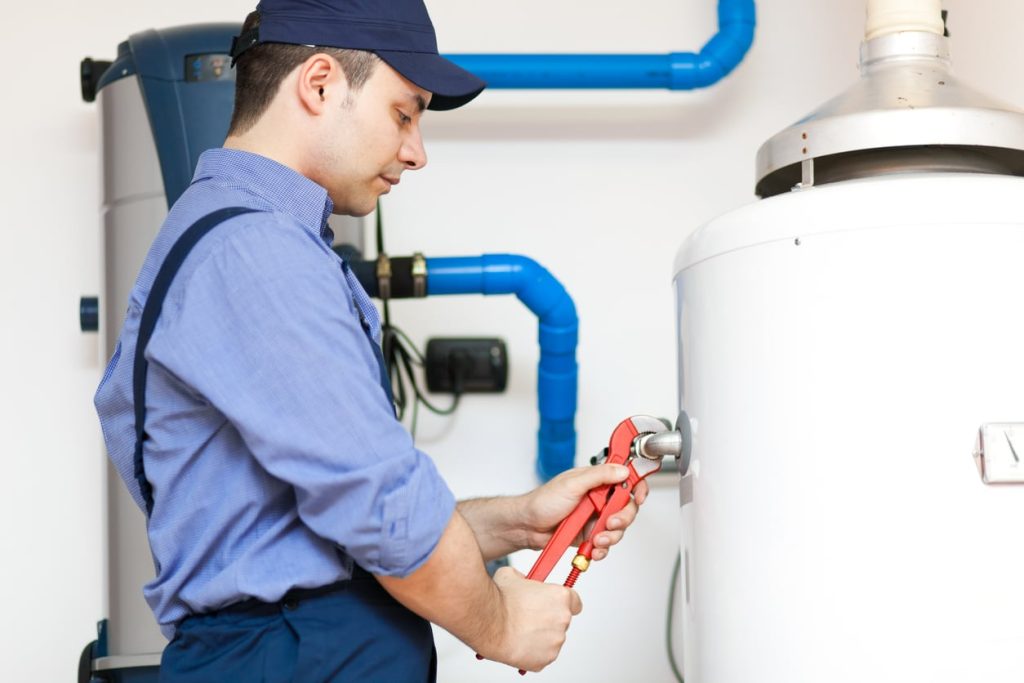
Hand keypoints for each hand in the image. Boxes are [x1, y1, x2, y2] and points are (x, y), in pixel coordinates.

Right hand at [485, 566, 582, 671]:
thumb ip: (524, 578)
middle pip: (562, 621)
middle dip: (548, 620)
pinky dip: (533, 651)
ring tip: (519, 630)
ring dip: (540, 635)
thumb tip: (522, 581)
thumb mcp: (512, 575)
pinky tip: (518, 642)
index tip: (554, 605)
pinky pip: (542, 655)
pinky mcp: (545, 659)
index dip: (563, 603)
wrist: (488, 622)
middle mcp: (563, 619)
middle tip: (529, 618)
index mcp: (561, 597)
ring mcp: (556, 641)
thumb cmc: (500, 600)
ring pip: (551, 639)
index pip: (575, 602)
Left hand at [522, 463, 648, 561]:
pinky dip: (602, 549)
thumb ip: (599, 476)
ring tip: (596, 538)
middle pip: (626, 507)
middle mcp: (598, 497)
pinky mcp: (590, 534)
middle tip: (611, 523)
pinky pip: (605, 543)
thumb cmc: (542, 501)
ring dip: (611, 536)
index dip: (637, 486)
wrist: (527, 526)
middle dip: (622, 518)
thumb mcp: (572, 484)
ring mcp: (595, 517)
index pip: (625, 478)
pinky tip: (594, 549)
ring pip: (618, 528)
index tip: (639, 496)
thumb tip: (622, 470)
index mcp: (595, 480)